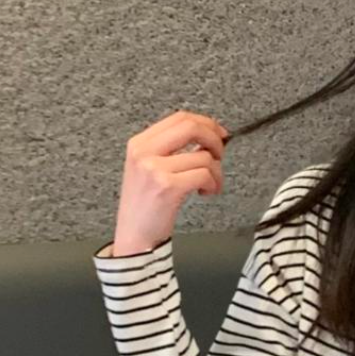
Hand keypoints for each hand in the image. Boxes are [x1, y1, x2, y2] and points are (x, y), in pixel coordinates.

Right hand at [111, 109, 228, 253]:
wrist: (134, 238)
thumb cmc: (145, 207)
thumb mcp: (148, 169)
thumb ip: (170, 149)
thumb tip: (206, 137)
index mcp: (139, 143)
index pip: (179, 117)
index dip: (205, 123)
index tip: (218, 133)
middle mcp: (144, 152)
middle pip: (191, 127)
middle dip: (214, 139)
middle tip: (220, 155)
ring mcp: (155, 169)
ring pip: (203, 156)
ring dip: (216, 172)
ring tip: (209, 185)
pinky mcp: (168, 187)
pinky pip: (204, 174)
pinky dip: (213, 184)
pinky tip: (205, 193)